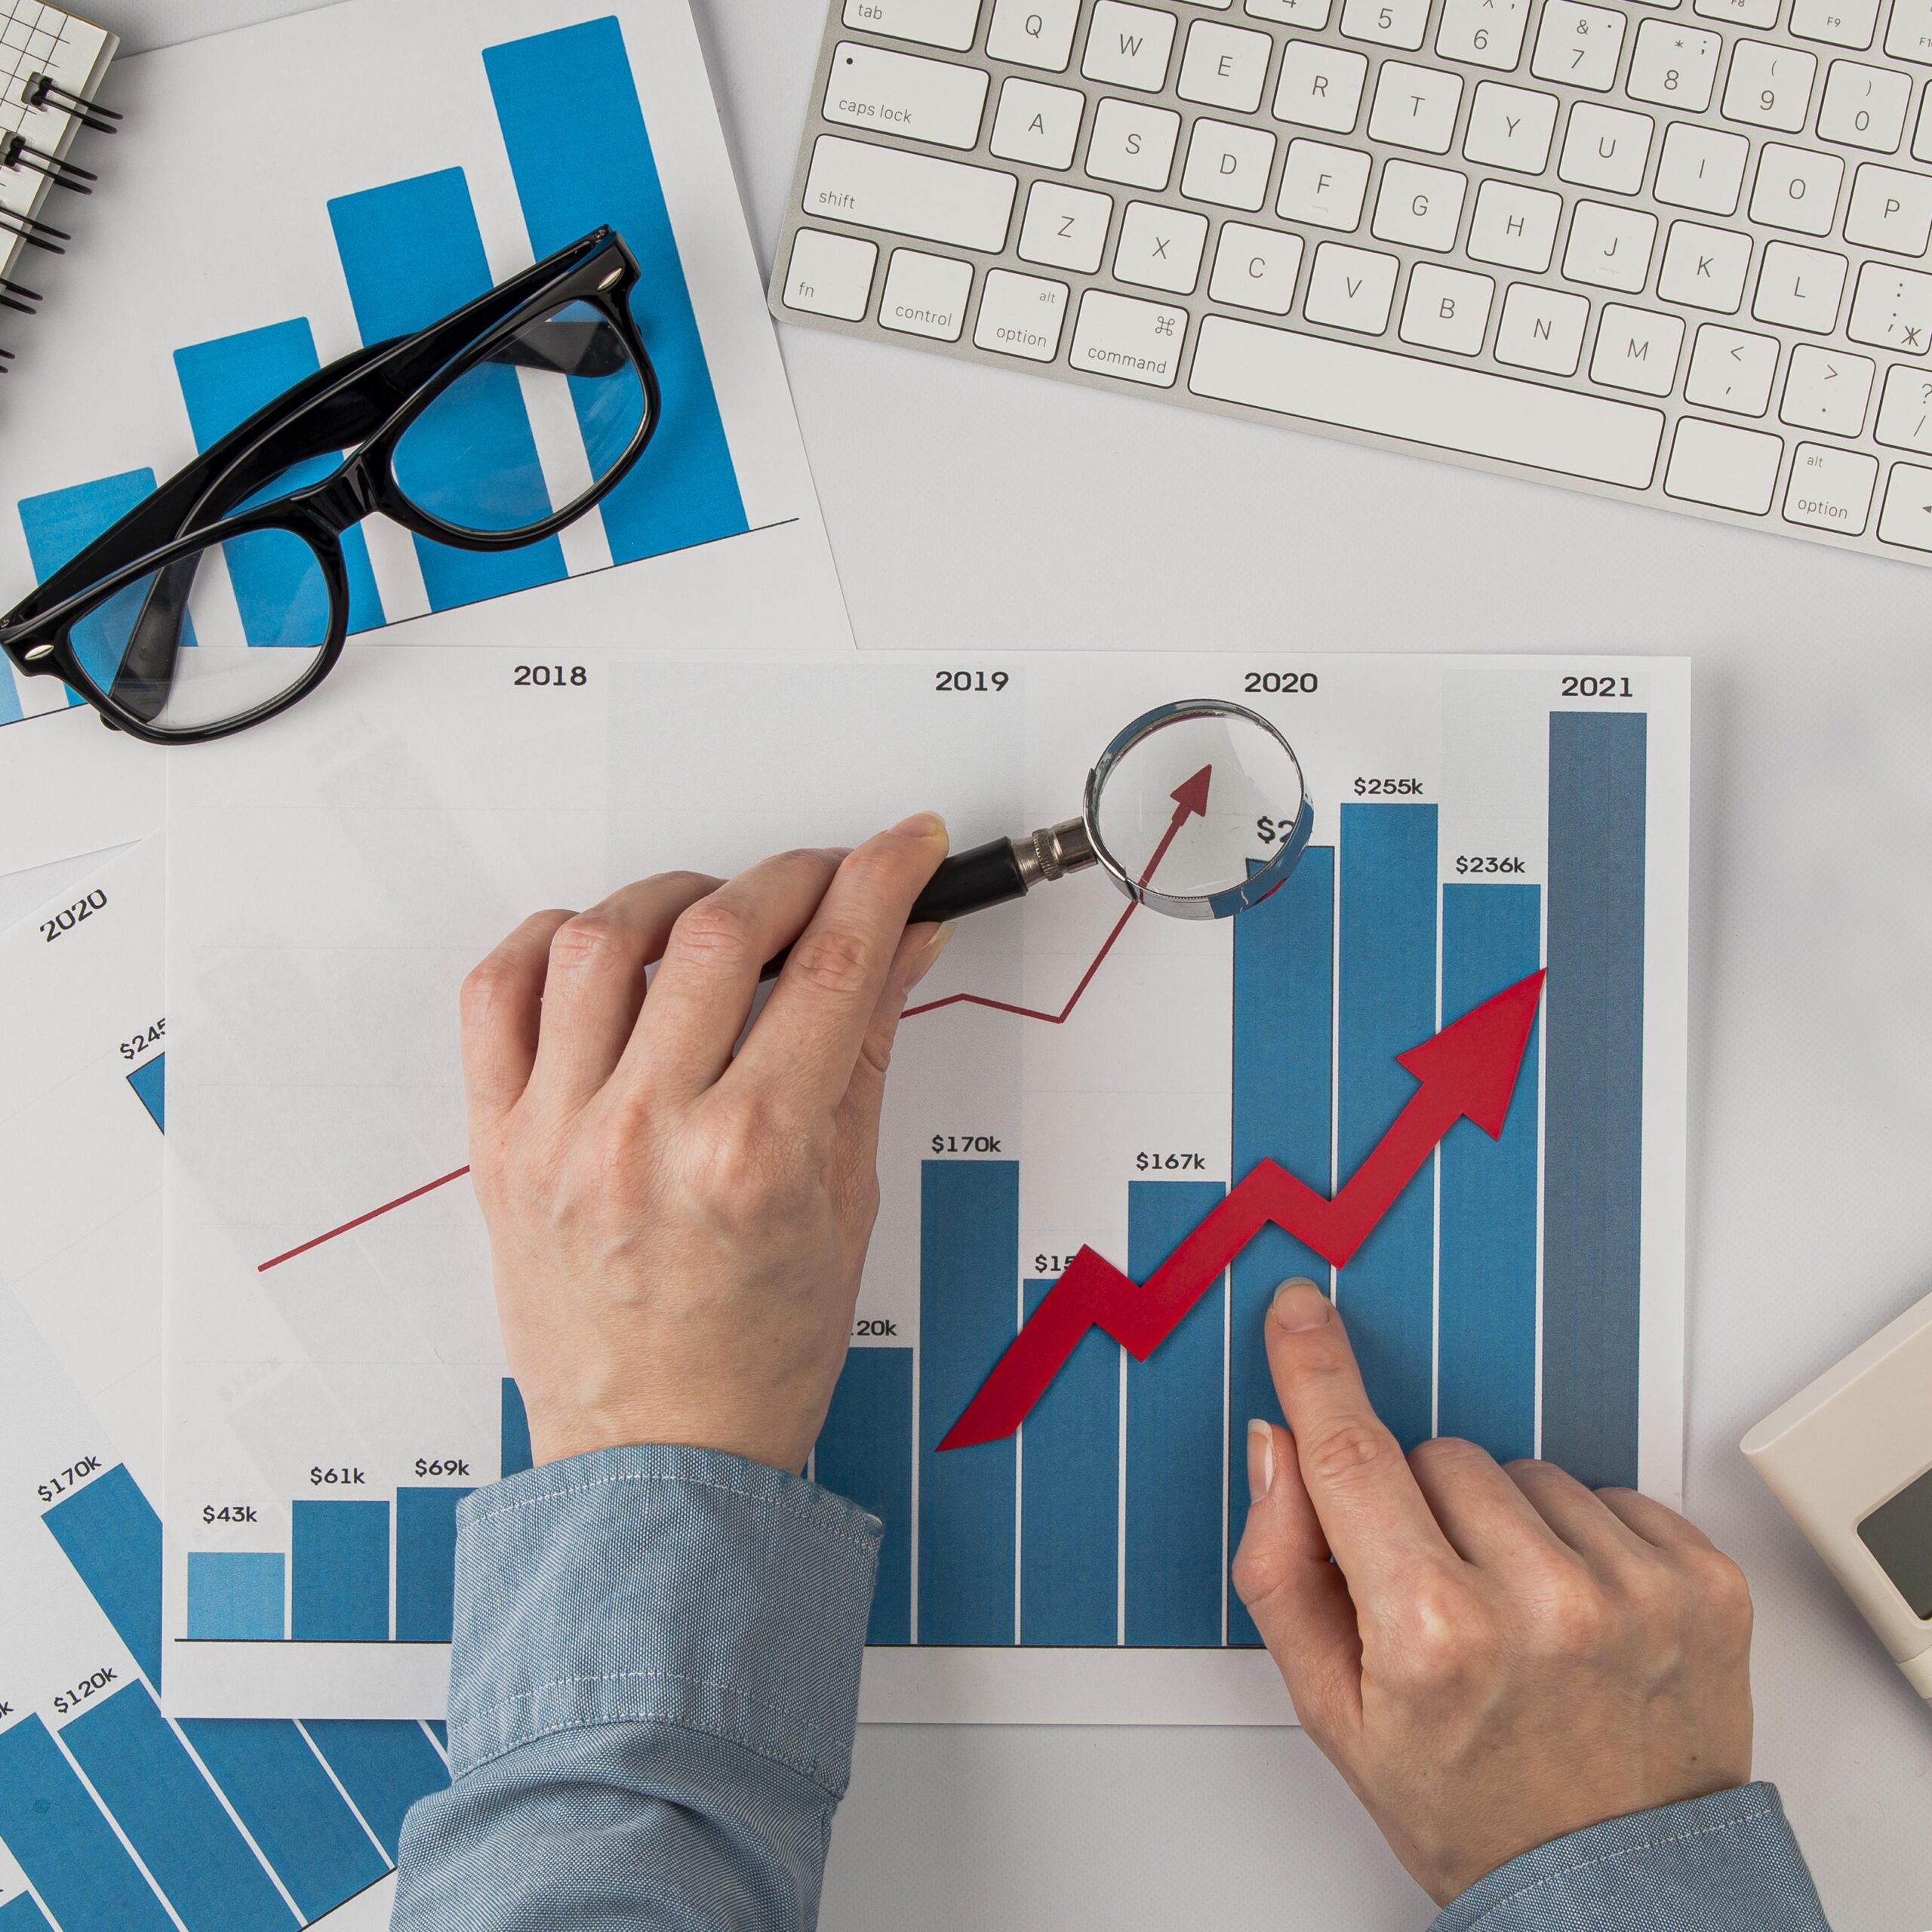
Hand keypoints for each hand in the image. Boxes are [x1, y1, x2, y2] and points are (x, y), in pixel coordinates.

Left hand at [459, 816, 951, 1473]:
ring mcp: (559, 1135)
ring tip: (714, 915)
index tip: (903, 848)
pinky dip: (548, 943)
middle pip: (722, 933)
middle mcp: (646, 1136)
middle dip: (793, 877)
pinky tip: (600, 949)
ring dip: (674, 897)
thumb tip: (900, 947)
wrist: (659, 1458)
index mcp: (752, 1158)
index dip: (880, 880)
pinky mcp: (498, 1146)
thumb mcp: (847, 1201)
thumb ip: (865, 1052)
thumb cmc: (759, 1356)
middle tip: (828, 879)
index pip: (830, 966)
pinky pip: (495, 996)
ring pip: (602, 940)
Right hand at [1233, 1279, 1753, 1907]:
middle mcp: (1540, 1603)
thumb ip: (1282, 1567)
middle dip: (1421, 1507)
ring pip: (1522, 1469)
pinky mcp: (1703, 1582)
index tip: (1301, 1311)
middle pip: (1439, 1457)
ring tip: (1517, 1617)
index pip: (1353, 1456)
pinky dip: (1583, 1536)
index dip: (1317, 1369)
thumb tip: (1281, 1444)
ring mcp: (1634, 1589)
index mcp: (1433, 1636)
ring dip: (1506, 1522)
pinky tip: (1577, 1611)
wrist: (1616, 1892)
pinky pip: (1606, 1490)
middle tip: (1440, 1602)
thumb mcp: (1332, 1709)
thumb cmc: (1468, 1804)